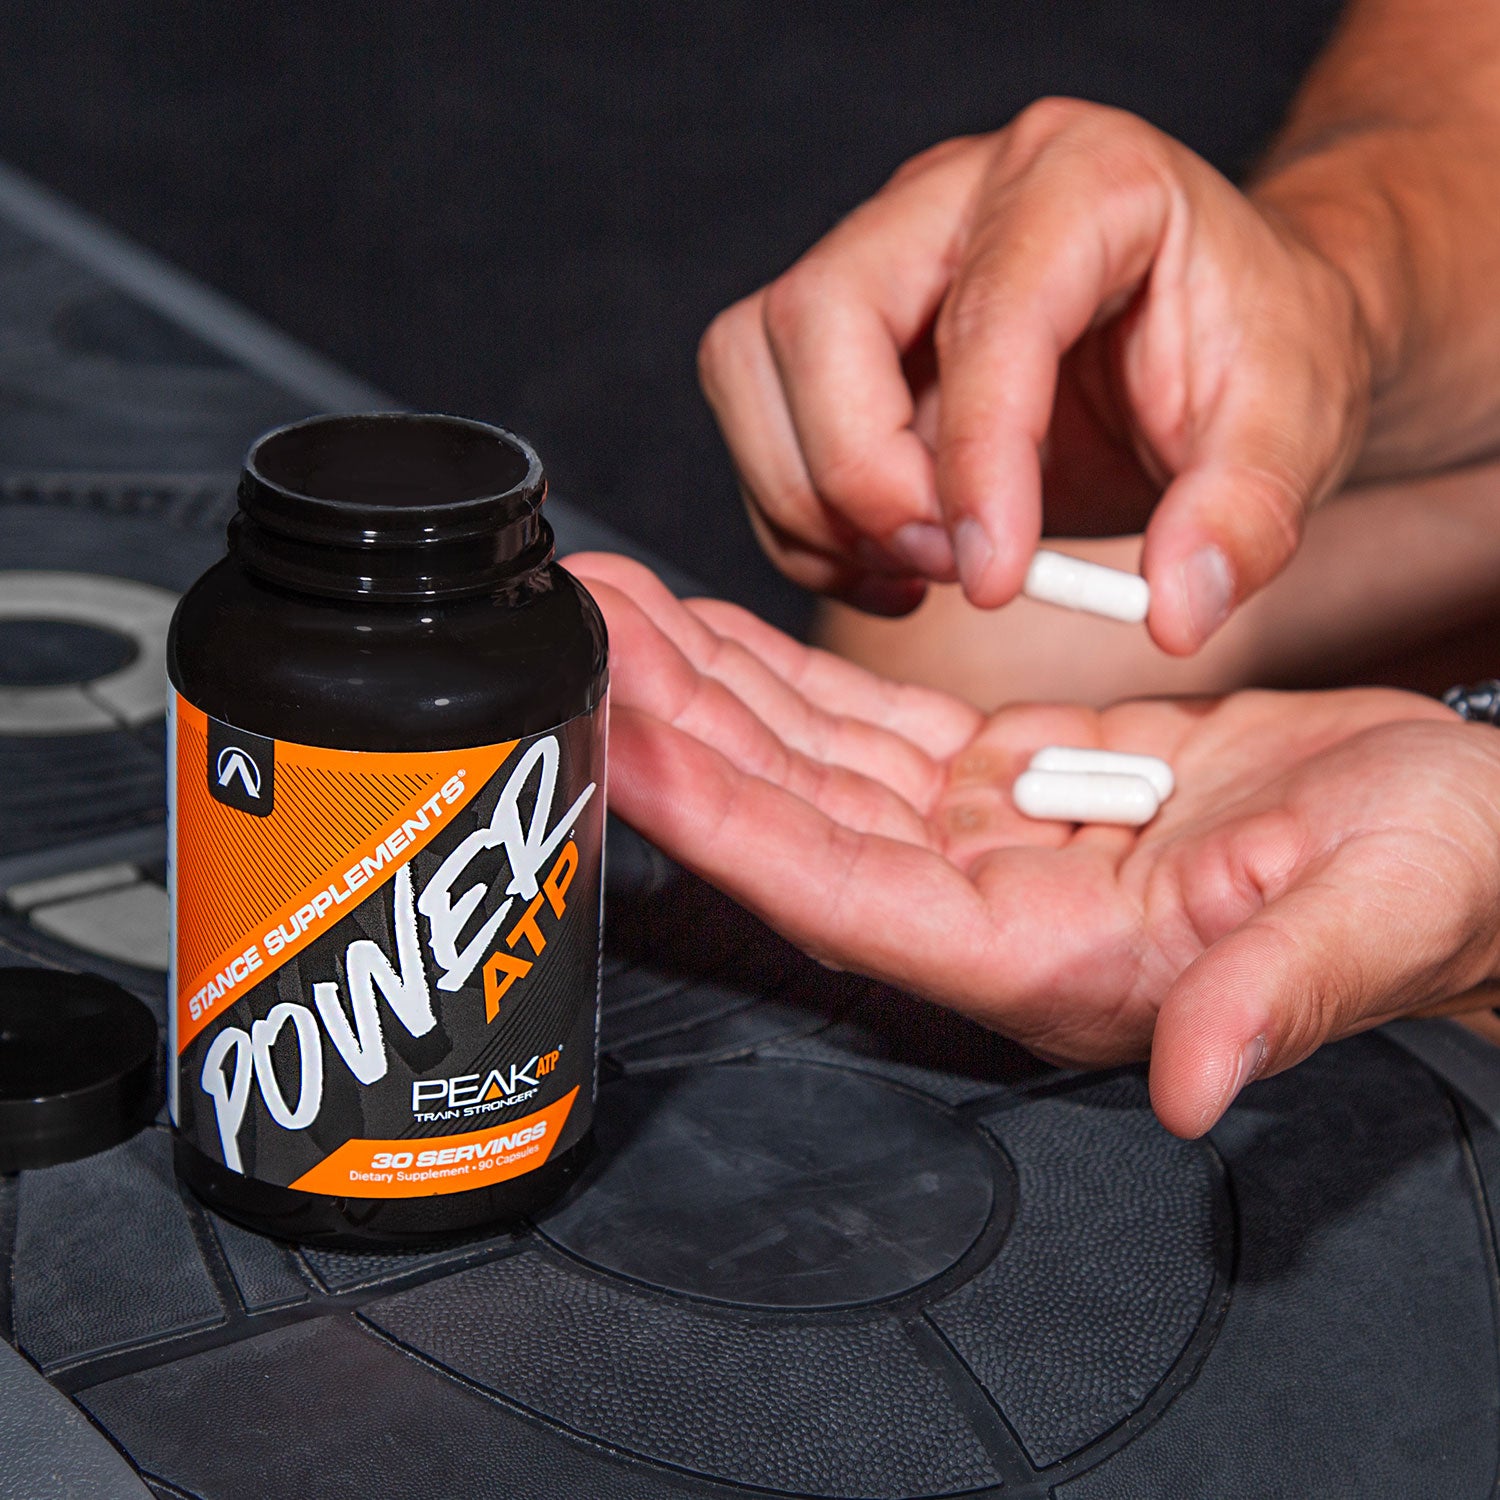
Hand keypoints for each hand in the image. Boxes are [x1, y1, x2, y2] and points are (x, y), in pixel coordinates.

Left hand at [570, 552, 1499, 1135]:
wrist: (1456, 834)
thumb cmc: (1434, 876)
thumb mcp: (1381, 913)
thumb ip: (1281, 994)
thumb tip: (1198, 1082)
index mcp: (1049, 957)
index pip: (839, 891)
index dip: (719, 818)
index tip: (619, 735)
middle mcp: (986, 909)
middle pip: (792, 817)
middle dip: (677, 725)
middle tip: (581, 630)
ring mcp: (984, 846)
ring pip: (811, 764)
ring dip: (709, 689)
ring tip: (620, 613)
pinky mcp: (1001, 785)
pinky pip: (866, 732)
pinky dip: (787, 681)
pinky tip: (719, 639)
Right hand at [698, 100, 1371, 651]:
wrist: (1221, 332)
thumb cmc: (1252, 353)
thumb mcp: (1293, 425)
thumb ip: (1246, 512)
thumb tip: (1176, 611)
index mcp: (1079, 179)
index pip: (986, 313)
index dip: (975, 459)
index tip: (993, 580)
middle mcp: (950, 198)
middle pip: (814, 319)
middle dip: (861, 476)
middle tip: (948, 567)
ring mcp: (881, 261)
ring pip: (751, 365)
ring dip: (810, 500)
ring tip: (919, 568)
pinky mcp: (840, 334)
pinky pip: (760, 425)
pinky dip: (802, 521)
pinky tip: (895, 565)